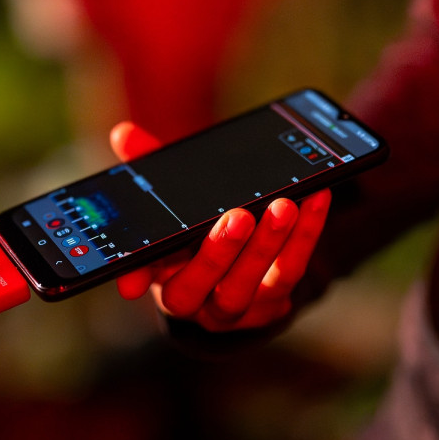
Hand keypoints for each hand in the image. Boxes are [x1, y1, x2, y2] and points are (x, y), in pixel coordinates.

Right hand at [109, 121, 331, 331]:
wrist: (247, 269)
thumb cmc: (199, 230)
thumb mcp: (174, 200)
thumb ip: (147, 168)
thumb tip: (123, 134)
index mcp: (160, 274)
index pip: (142, 277)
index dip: (137, 276)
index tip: (135, 279)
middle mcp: (195, 299)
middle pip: (198, 286)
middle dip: (218, 252)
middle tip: (238, 216)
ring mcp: (235, 306)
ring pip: (248, 284)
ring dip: (266, 245)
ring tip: (284, 205)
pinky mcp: (274, 302)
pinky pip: (290, 271)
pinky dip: (305, 236)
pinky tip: (315, 199)